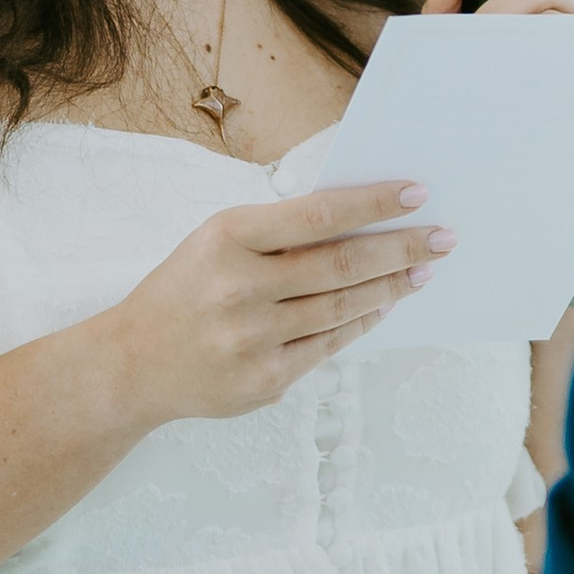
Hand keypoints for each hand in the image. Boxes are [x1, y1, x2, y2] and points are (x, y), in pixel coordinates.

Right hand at [102, 181, 455, 424]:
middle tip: (443, 237)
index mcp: (228, 237)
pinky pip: (329, 345)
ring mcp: (252, 338)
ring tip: (422, 270)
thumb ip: (280, 231)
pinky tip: (384, 305)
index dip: (374, 204)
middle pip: (341, 264)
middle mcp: (240, 287)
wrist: (130, 364)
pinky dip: (361, 322)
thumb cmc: (185, 289)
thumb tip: (361, 218)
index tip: (418, 193)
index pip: (318, 214)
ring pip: (341, 307)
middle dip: (402, 248)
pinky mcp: (264, 380)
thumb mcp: (217, 241)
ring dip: (391, 287)